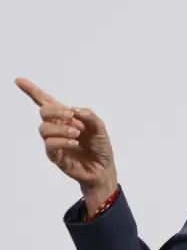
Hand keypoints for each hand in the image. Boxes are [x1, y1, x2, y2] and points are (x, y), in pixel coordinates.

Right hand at [16, 77, 117, 204]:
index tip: (19, 80)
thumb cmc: (100, 147)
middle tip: (71, 116)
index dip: (32, 91)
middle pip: (43, 112)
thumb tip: (75, 109)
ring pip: (44, 128)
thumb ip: (90, 116)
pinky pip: (49, 144)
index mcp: (67, 118)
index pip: (46, 102)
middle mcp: (57, 128)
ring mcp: (54, 141)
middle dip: (55, 110)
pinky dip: (62, 140)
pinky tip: (74, 142)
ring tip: (77, 133)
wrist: (103, 168)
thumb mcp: (100, 128)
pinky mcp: (54, 156)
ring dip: (61, 128)